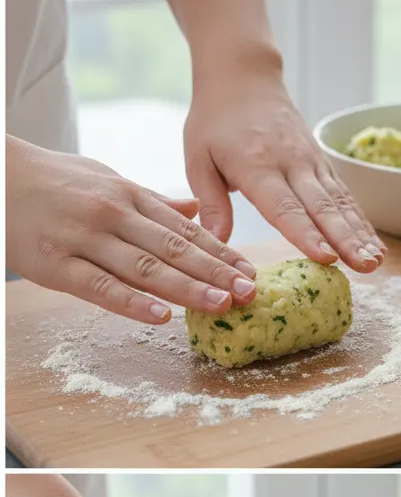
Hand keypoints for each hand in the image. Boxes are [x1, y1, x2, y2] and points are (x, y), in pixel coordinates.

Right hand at [5, 136, 257, 324]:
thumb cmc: (54, 181)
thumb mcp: (107, 180)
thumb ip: (153, 200)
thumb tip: (197, 208)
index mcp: (129, 196)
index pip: (185, 229)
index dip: (221, 253)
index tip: (250, 271)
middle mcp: (112, 216)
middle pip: (173, 249)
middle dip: (215, 272)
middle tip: (249, 292)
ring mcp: (83, 240)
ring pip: (144, 268)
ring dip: (186, 289)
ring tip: (221, 305)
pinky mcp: (54, 265)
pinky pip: (99, 287)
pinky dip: (131, 302)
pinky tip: (161, 316)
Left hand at [185, 55, 385, 273]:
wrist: (243, 76)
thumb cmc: (215, 120)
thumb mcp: (198, 158)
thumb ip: (211, 202)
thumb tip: (215, 243)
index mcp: (256, 166)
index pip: (285, 207)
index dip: (306, 234)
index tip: (325, 258)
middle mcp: (291, 163)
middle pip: (323, 208)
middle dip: (345, 240)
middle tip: (365, 267)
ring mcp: (312, 162)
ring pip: (340, 203)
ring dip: (360, 235)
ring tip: (376, 262)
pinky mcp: (323, 163)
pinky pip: (346, 196)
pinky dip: (362, 222)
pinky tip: (375, 246)